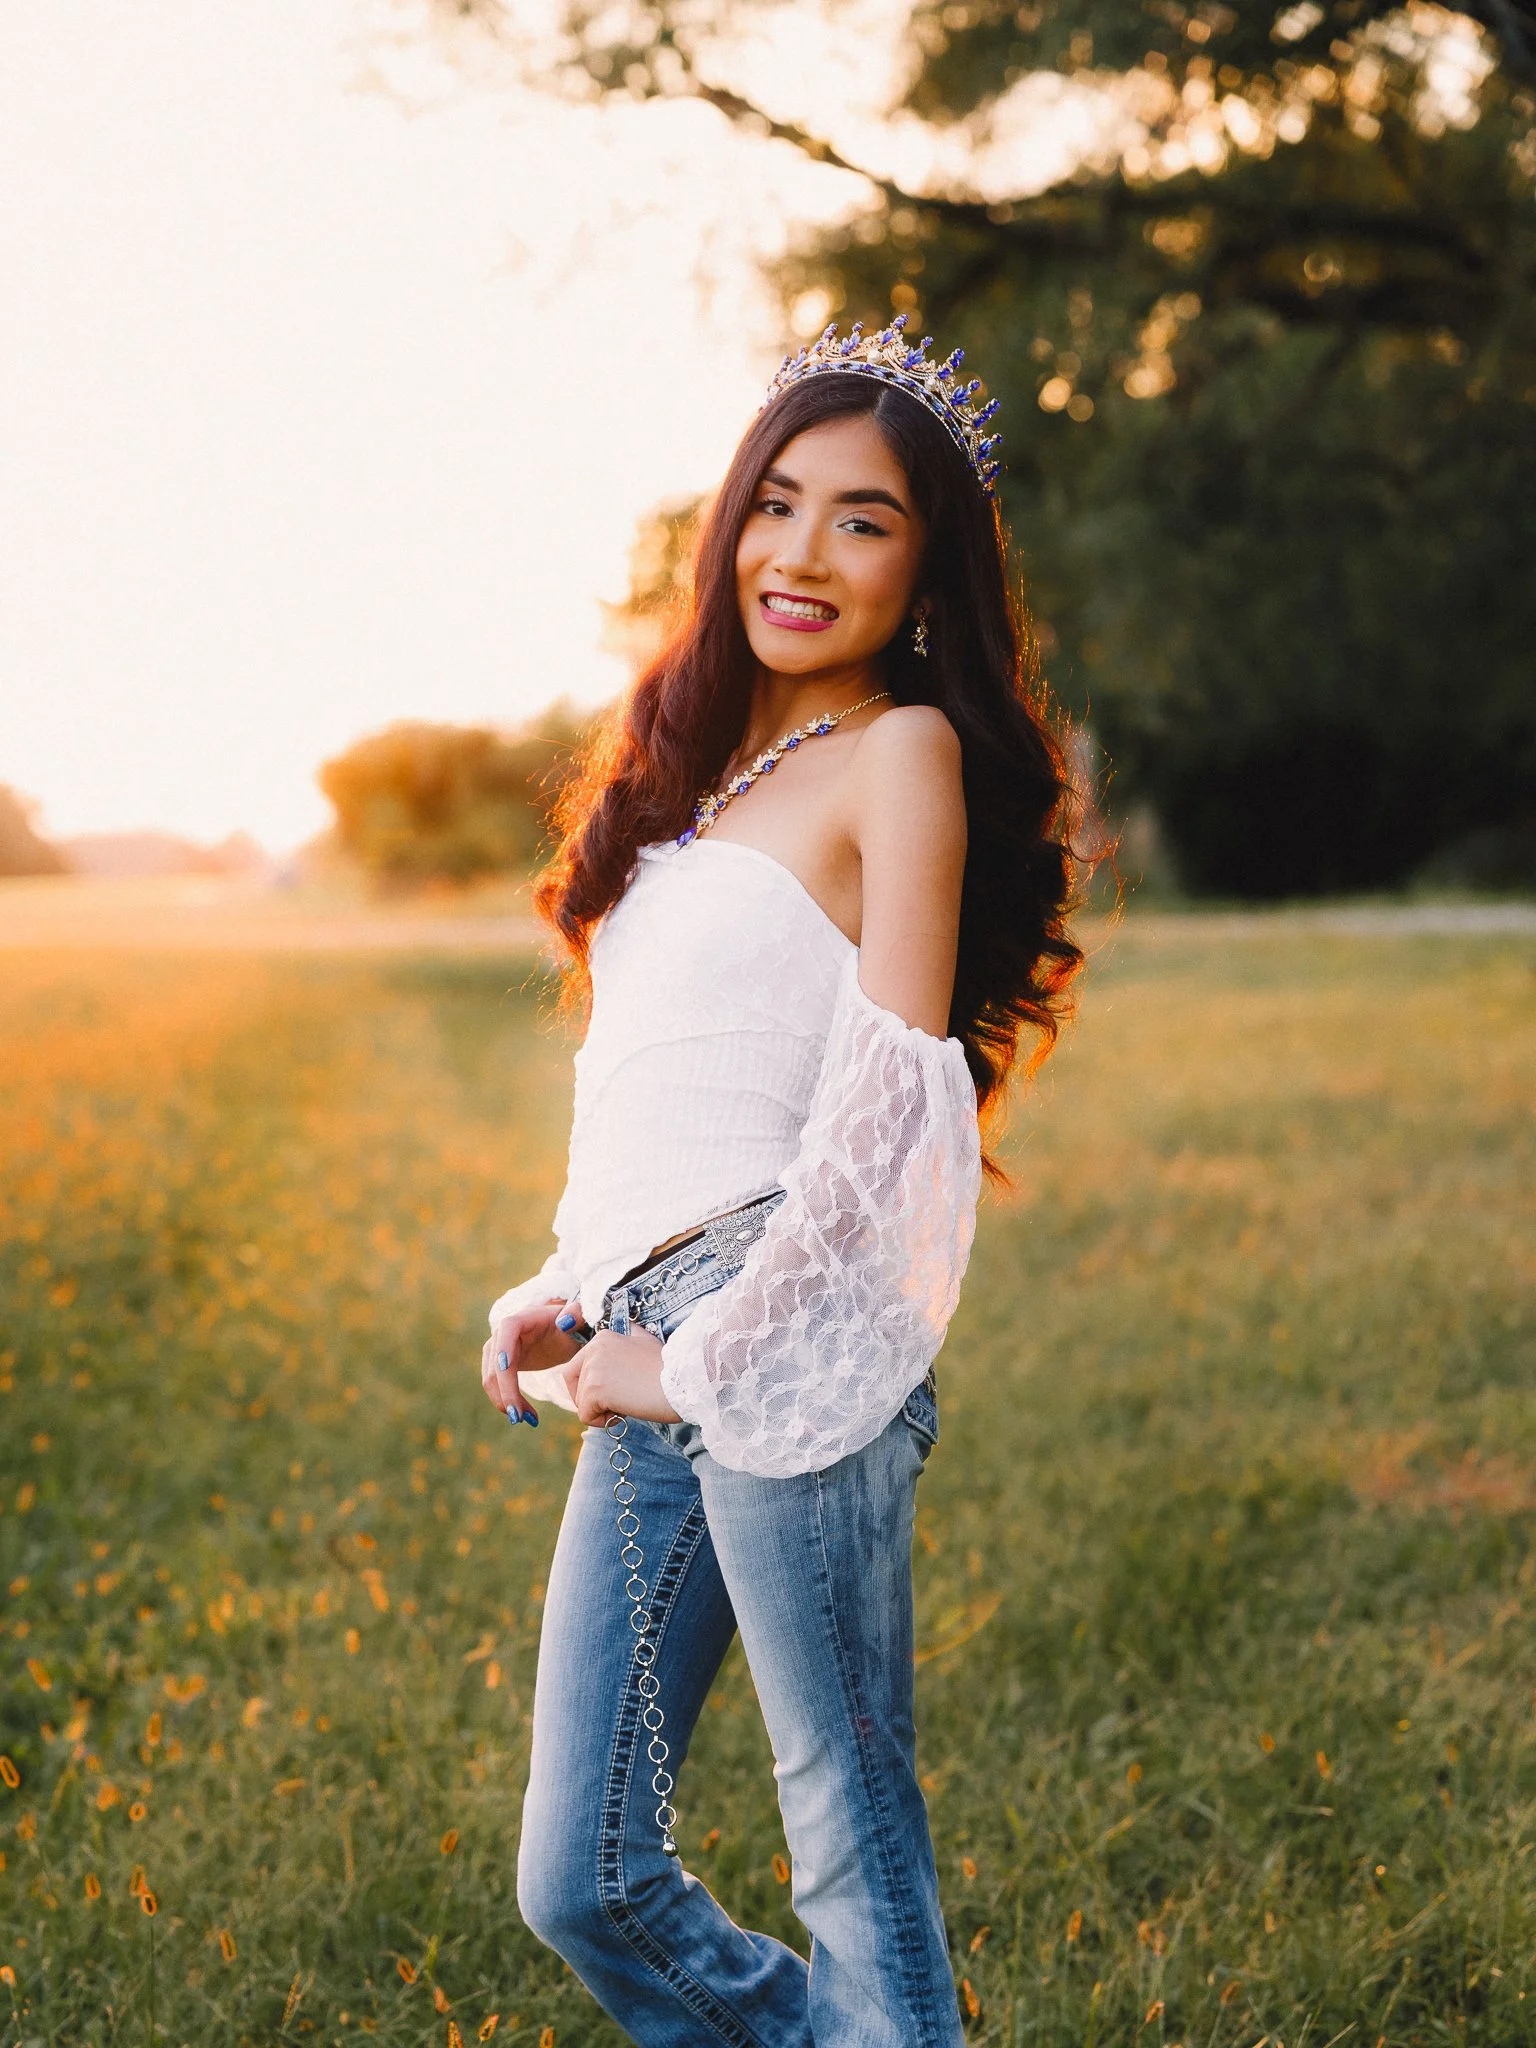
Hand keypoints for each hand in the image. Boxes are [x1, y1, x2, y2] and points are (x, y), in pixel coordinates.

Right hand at [480, 1297, 583, 1426]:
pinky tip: (526, 1415)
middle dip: (504, 1390)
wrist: (567, 1333)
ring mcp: (500, 1349)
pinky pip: (498, 1385)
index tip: (505, 1369)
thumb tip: (564, 1323)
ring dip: (504, 1400)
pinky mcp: (503, 1365)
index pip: (507, 1329)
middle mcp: (505, 1332)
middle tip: (518, 1417)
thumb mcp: (580, 1317)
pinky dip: (509, 1401)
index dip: (504, 1347)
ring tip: (526, 1419)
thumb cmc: (575, 1323)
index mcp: (523, 1318)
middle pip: (496, 1361)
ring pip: (491, 1377)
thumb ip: (577, 1313)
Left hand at [561, 1327, 681, 1427]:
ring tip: (629, 1403)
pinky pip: (585, 1416)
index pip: (576, 1369)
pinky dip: (603, 1422)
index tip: (617, 1390)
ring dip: (602, 1411)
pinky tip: (625, 1412)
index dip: (592, 1386)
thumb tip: (627, 1330)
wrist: (684, 1382)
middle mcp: (593, 1348)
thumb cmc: (669, 1369)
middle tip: (622, 1399)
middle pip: (574, 1385)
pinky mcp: (595, 1389)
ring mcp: (593, 1368)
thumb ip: (630, 1336)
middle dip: (593, 1399)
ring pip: (580, 1402)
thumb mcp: (646, 1341)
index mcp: (602, 1338)